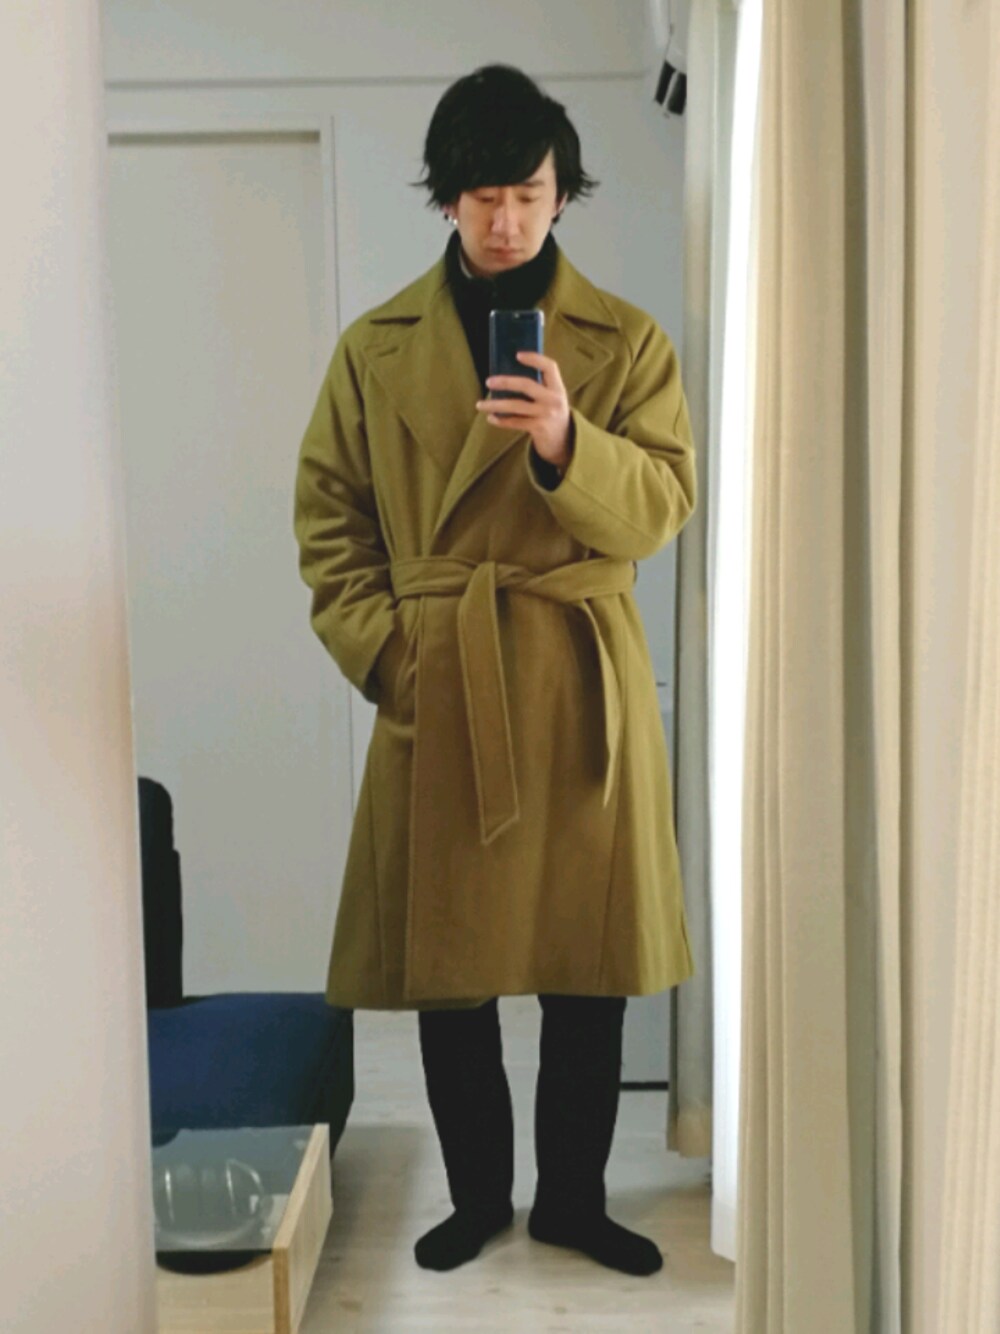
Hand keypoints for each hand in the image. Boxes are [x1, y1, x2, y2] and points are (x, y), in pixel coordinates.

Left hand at [476, 351, 573, 469]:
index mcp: (557, 387)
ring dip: (495, 404)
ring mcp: (546, 414)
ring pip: (515, 406)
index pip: (549, 367)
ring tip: (480, 404)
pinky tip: (491, 418)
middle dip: (505, 382)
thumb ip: (538, 385)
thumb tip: (508, 374)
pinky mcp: (538, 428)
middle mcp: (553, 399)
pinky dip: (501, 420)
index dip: (534, 359)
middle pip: (526, 385)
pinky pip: (515, 422)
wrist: (564, 441)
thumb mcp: (551, 397)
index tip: (517, 355)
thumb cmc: (551, 412)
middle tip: (488, 381)